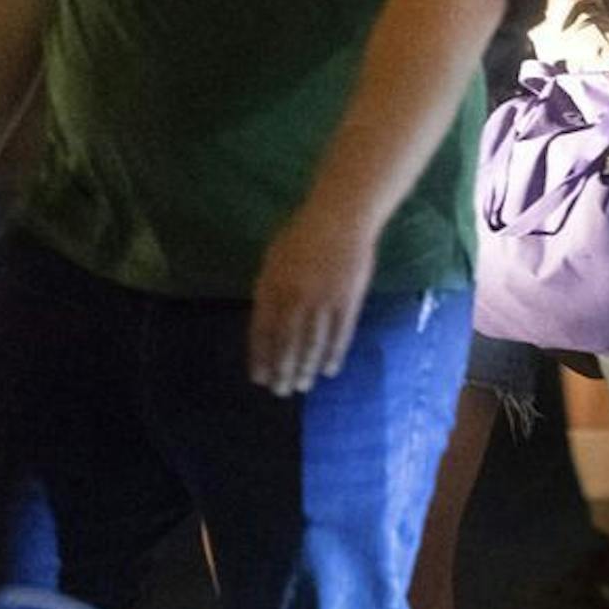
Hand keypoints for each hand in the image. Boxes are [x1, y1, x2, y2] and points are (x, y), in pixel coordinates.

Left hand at [249, 199, 379, 396]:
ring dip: (306, 368)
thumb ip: (268, 289)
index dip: (261, 357)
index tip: (260, 378)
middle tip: (281, 391)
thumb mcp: (274, 258)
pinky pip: (340, 334)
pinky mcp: (348, 300)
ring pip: (312, 343)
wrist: (341, 217)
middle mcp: (295, 298)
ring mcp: (323, 300)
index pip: (262, 332)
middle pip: (287, 343)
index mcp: (272, 287)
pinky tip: (330, 369)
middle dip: (283, 370)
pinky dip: (334, 354)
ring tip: (303, 386)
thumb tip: (266, 320)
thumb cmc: (304, 234)